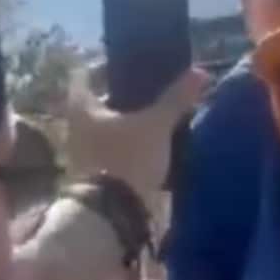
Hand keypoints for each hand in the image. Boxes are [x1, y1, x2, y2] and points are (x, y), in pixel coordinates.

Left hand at [66, 65, 210, 196]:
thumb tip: (201, 71)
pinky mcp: (99, 176)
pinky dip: (134, 145)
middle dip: (124, 96)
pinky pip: (117, 151)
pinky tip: (157, 144)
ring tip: (160, 116)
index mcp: (82, 108)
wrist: (113, 215)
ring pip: (109, 128)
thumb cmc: (126, 158)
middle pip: (99, 103)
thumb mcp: (156, 125)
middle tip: (153, 89)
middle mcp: (78, 128)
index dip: (105, 65)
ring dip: (130, 123)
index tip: (130, 63)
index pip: (85, 74)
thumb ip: (176, 99)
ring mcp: (86, 154)